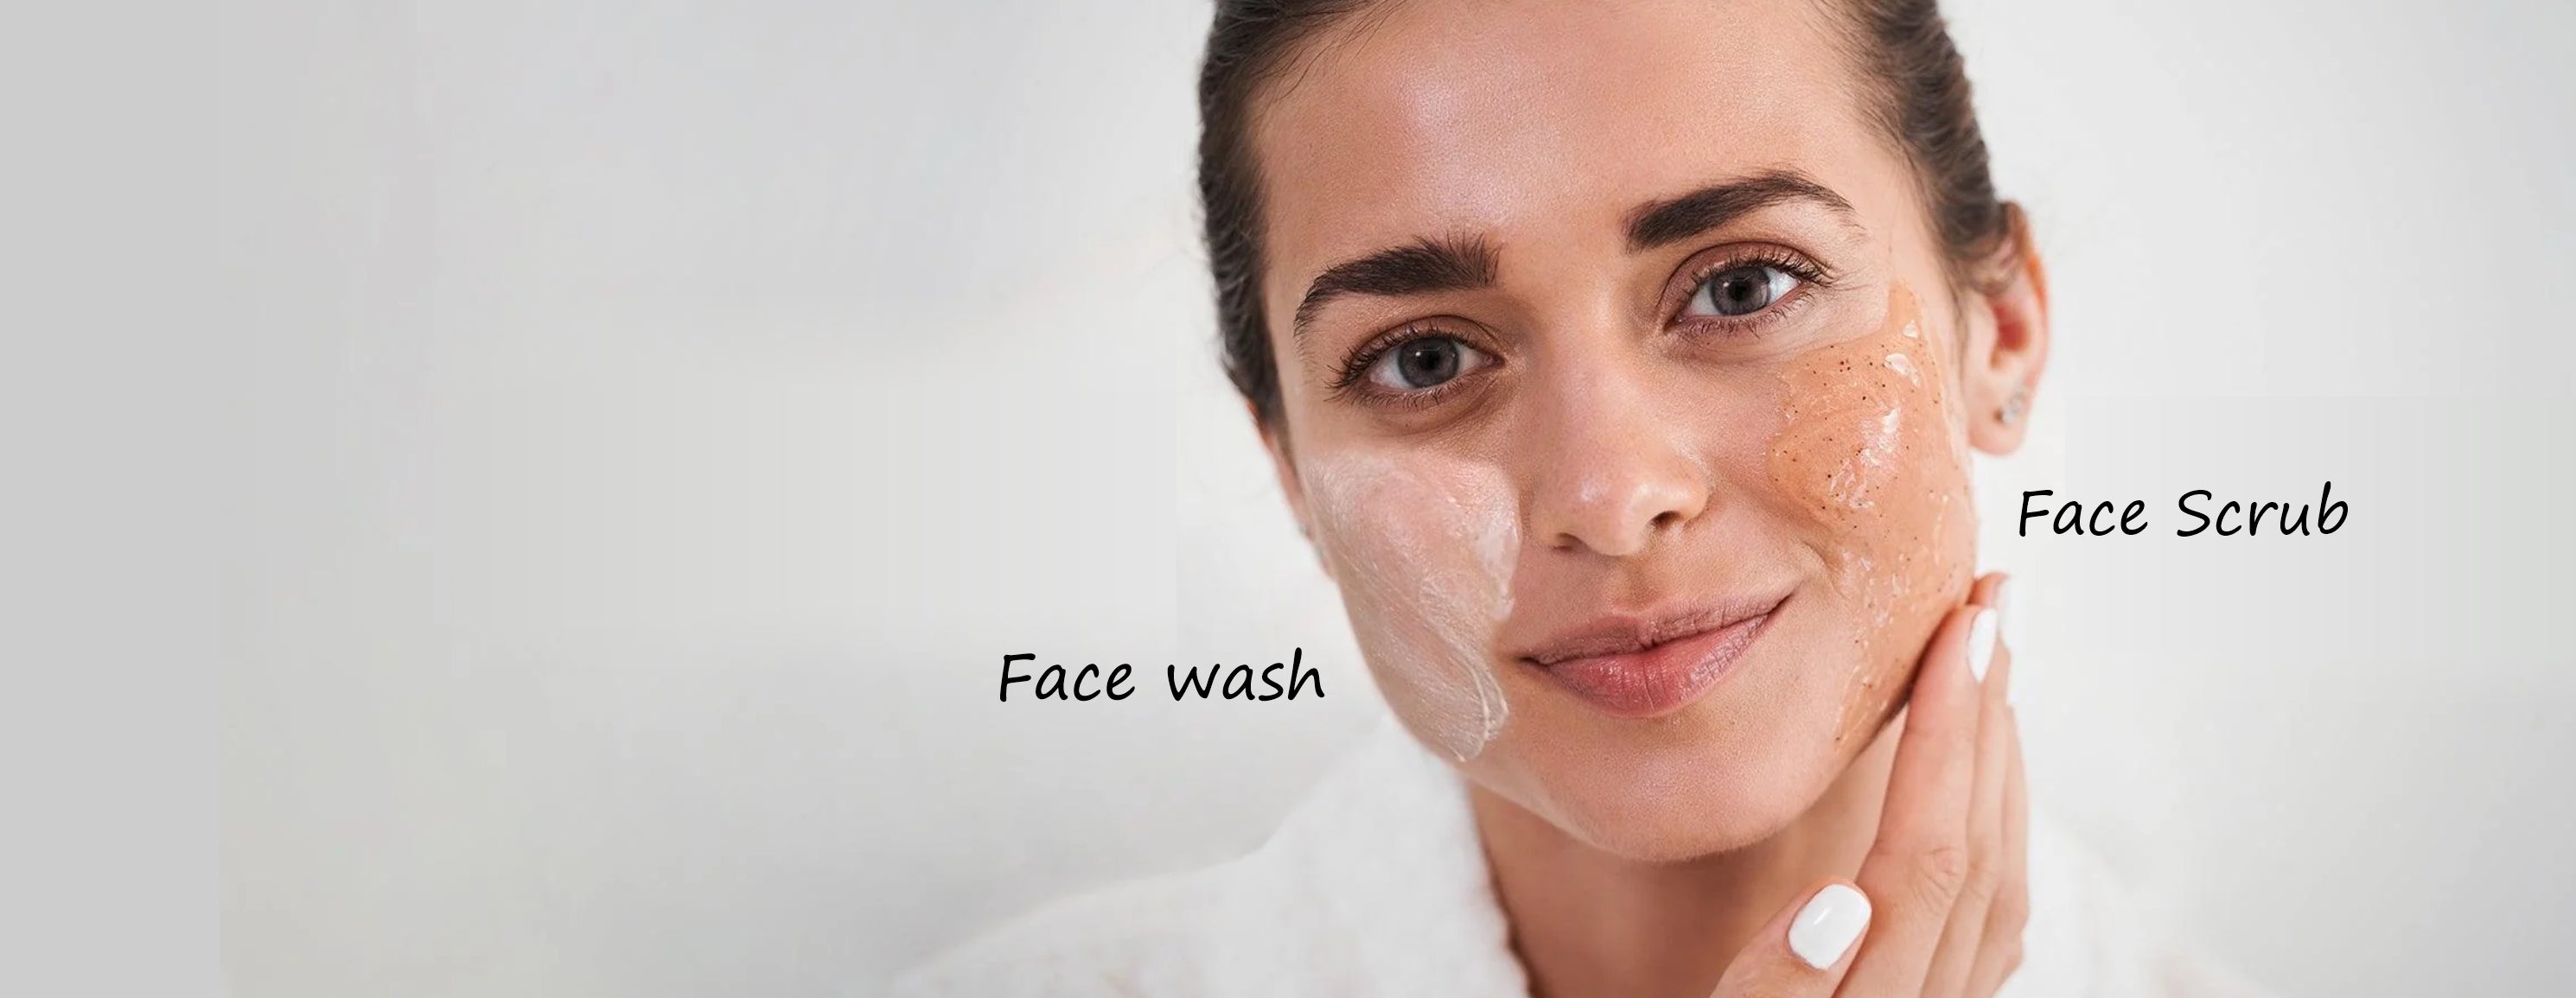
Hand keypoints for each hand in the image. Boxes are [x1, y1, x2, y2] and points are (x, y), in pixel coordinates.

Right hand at [1709, 573, 2025, 997]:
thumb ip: (1776, 988)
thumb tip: (1840, 905)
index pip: (1925, 853)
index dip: (1946, 732)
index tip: (1961, 625)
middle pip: (1975, 853)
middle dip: (1984, 718)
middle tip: (1989, 605)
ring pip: (1998, 881)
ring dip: (1997, 761)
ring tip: (1987, 664)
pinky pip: (1991, 915)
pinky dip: (1993, 826)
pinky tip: (1976, 779)